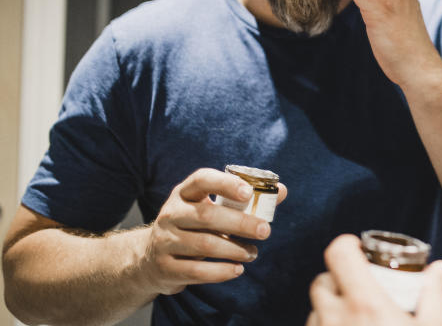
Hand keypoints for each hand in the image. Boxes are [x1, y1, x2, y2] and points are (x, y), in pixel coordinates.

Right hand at [138, 168, 286, 294]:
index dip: (226, 184)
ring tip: (253, 253)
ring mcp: (164, 241)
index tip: (249, 192)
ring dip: (235, 250)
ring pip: (204, 244)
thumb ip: (244, 200)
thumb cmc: (193, 226)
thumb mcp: (211, 207)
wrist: (150, 258)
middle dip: (241, 223)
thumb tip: (280, 191)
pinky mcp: (165, 267)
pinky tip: (238, 269)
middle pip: (207, 215)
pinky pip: (197, 271)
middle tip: (265, 230)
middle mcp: (171, 214)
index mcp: (184, 193)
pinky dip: (221, 271)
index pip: (202, 180)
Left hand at [307, 234, 441, 325]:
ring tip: (356, 318)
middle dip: (338, 279)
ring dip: (331, 307)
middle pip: (322, 280)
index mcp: (366, 305)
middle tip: (361, 288)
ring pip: (315, 309)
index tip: (358, 249)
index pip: (339, 254)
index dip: (347, 245)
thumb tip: (438, 270)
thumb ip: (434, 297)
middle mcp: (336, 319)